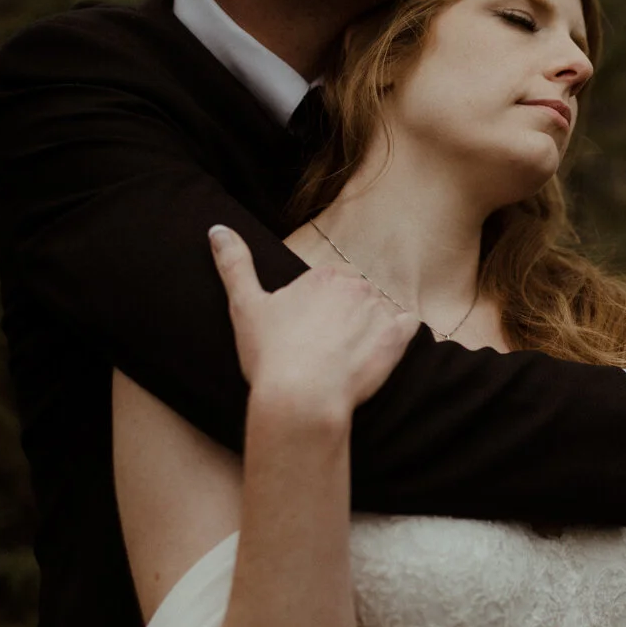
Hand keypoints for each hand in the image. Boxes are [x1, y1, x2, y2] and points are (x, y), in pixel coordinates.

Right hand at [209, 225, 419, 411]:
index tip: (307, 332)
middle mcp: (354, 286)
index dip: (318, 309)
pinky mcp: (397, 337)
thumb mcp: (244, 306)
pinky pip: (409, 324)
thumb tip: (217, 229)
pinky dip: (400, 333)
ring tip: (348, 357)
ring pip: (379, 310)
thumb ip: (234, 264)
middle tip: (325, 348)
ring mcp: (378, 310)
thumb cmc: (271, 355)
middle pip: (355, 295)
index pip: (329, 283)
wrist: (302, 397)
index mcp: (321, 276)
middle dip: (345, 316)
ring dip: (370, 327)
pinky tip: (381, 349)